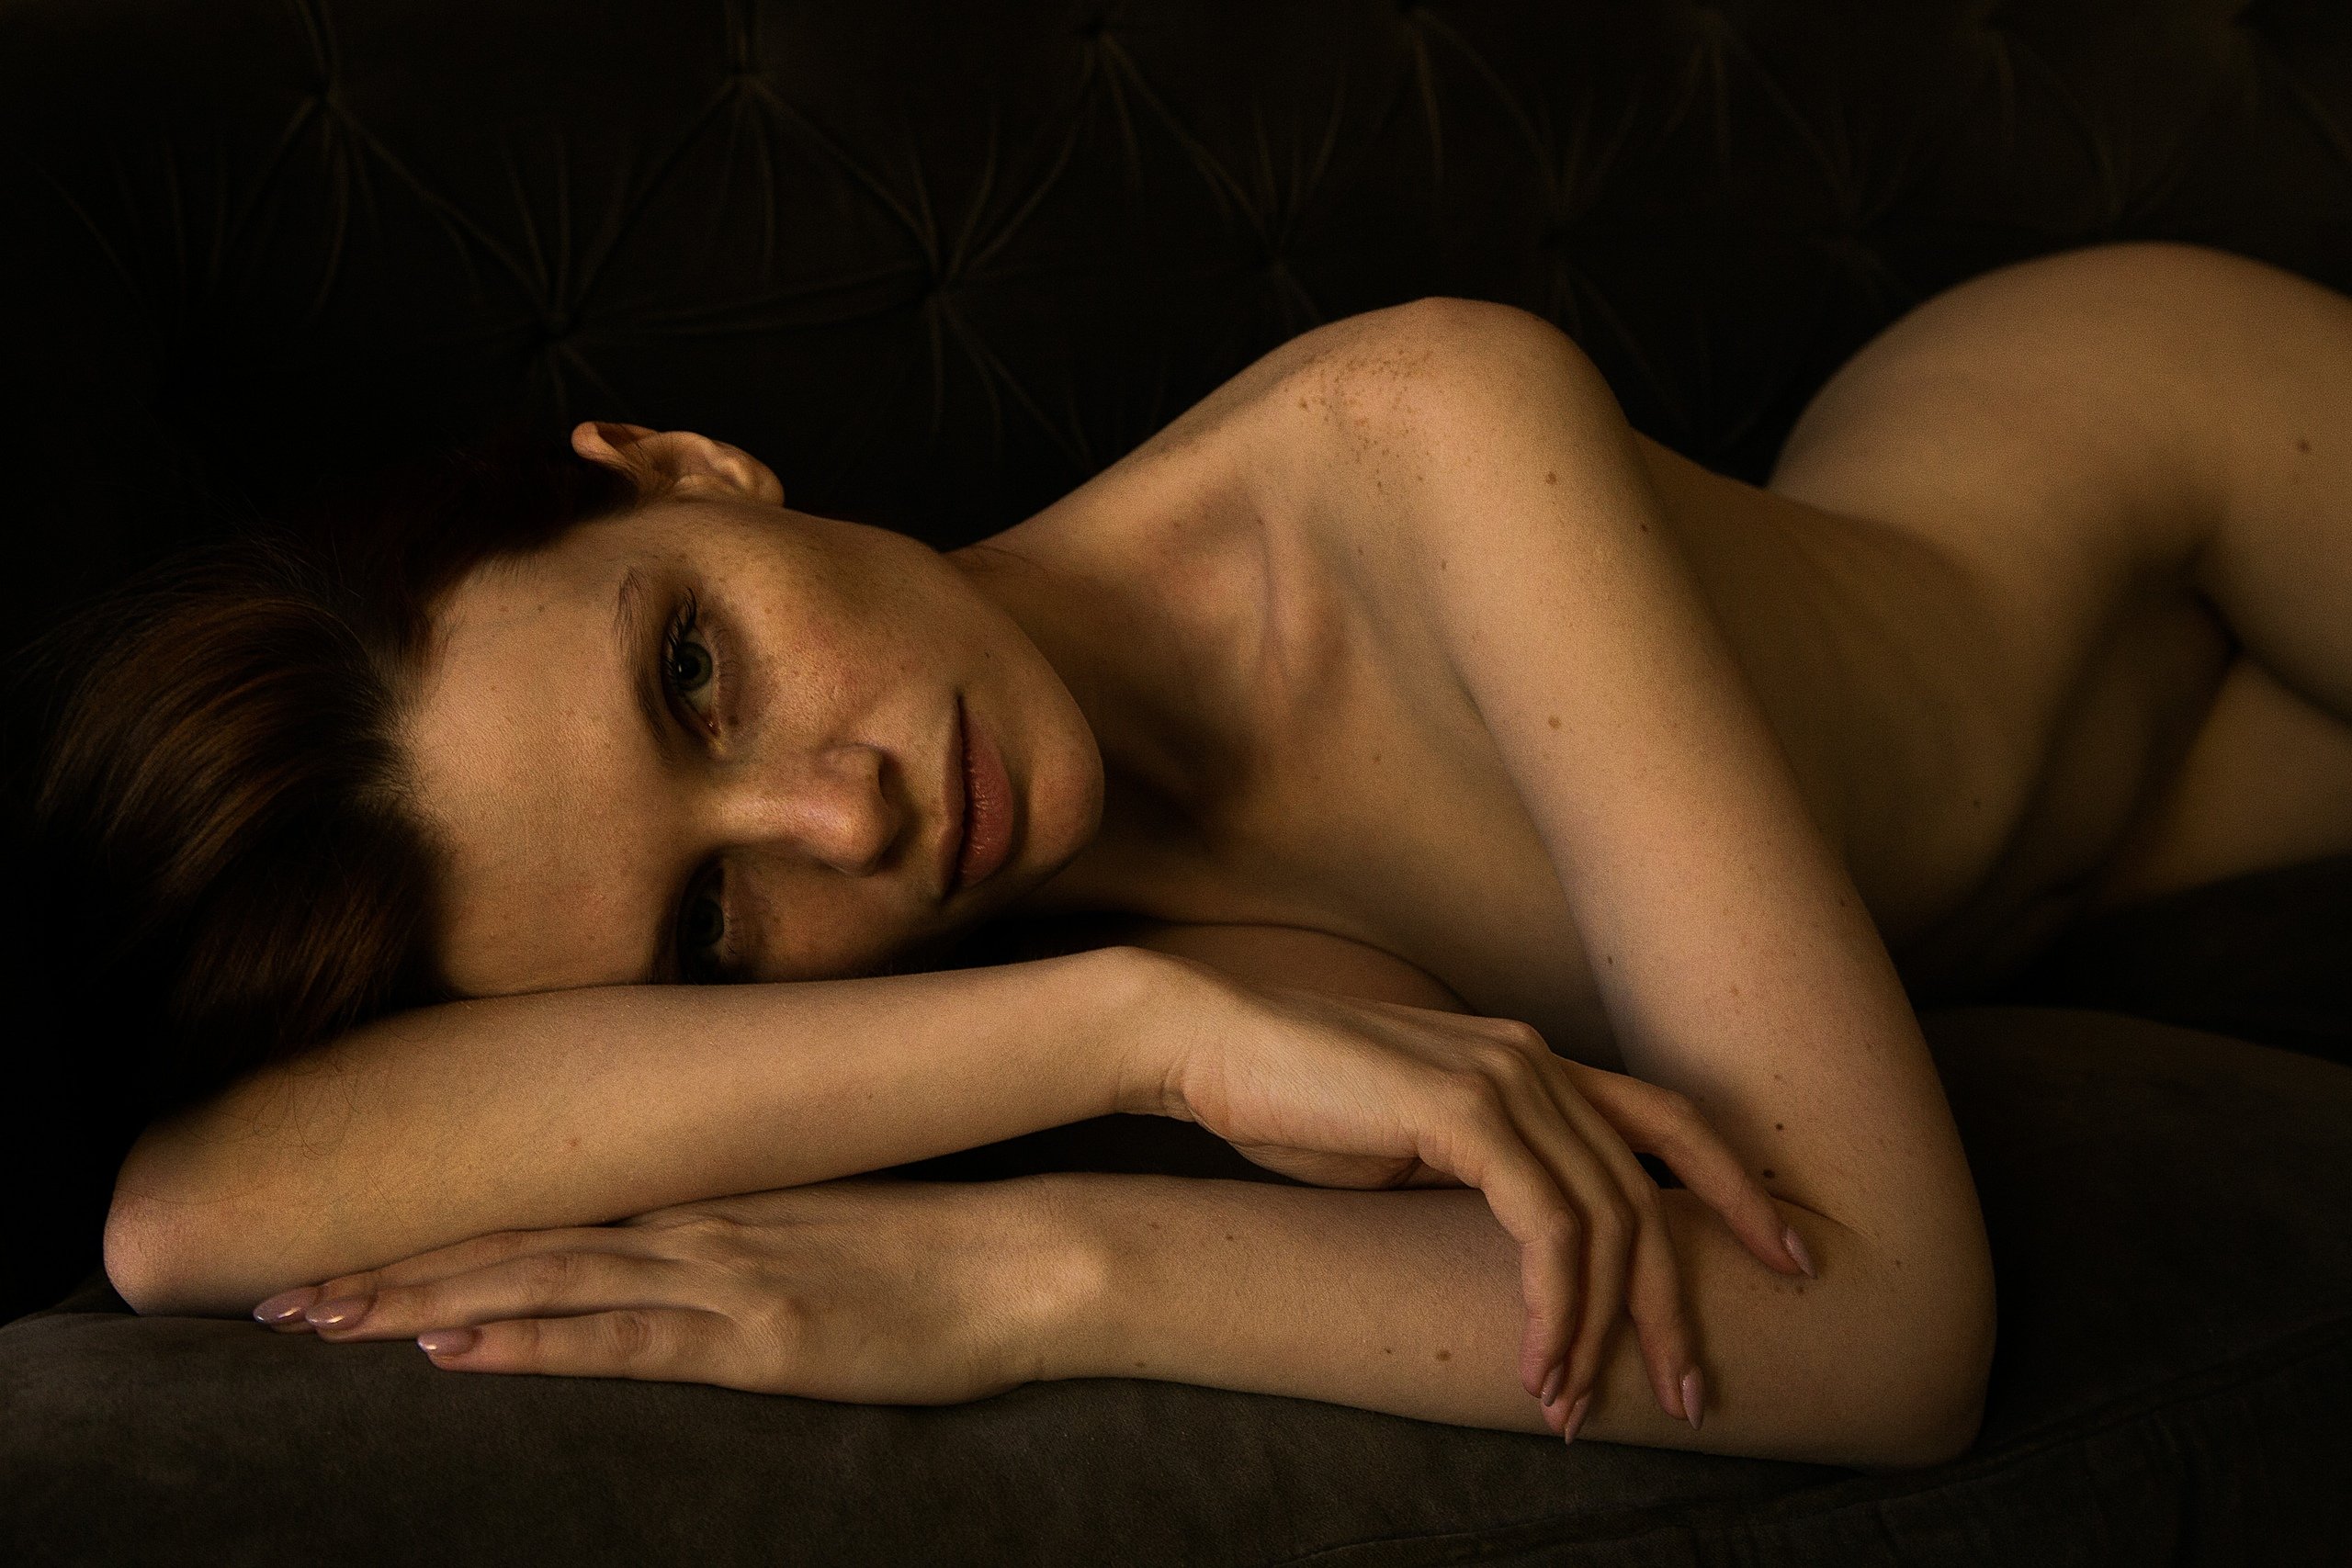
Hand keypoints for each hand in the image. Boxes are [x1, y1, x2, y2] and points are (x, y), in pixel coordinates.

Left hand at [250, 1177, 1091, 1403]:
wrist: (1032, 1259)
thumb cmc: (937, 1251)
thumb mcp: (817, 1228)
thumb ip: (737, 1230)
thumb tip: (664, 1244)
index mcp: (706, 1199)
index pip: (543, 1209)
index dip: (435, 1230)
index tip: (339, 1249)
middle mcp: (693, 1223)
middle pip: (513, 1239)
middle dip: (388, 1268)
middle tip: (278, 1295)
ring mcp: (721, 1275)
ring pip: (540, 1279)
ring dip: (421, 1298)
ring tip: (318, 1318)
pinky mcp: (756, 1338)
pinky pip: (621, 1339)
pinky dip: (529, 1341)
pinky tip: (453, 1348)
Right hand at [1121, 951, 1814, 1431]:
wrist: (1203, 1042)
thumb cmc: (1290, 1099)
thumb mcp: (1411, 1141)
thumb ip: (1482, 1171)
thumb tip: (1532, 1248)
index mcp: (1530, 1059)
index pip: (1669, 1122)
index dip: (1739, 1190)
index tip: (1789, 1261)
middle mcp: (1534, 1058)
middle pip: (1650, 1194)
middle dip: (1676, 1307)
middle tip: (1690, 1397)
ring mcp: (1503, 1076)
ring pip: (1606, 1223)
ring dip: (1600, 1331)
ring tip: (1576, 1409)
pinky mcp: (1462, 1110)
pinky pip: (1547, 1230)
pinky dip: (1555, 1309)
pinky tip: (1537, 1365)